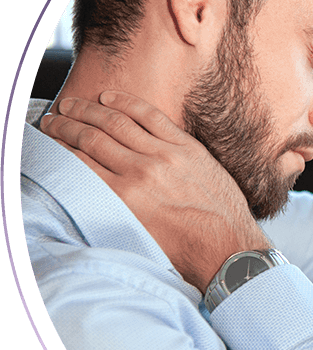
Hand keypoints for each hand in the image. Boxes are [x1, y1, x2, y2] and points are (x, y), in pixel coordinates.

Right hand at [40, 91, 271, 291]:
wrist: (227, 249)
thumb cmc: (183, 252)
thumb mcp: (136, 237)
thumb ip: (110, 210)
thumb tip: (89, 192)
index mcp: (123, 198)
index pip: (78, 163)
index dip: (58, 148)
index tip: (47, 141)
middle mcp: (140, 172)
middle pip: (91, 138)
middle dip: (66, 126)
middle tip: (52, 119)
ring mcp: (165, 155)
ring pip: (117, 123)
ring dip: (89, 110)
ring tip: (73, 104)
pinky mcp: (187, 148)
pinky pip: (152, 117)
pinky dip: (128, 103)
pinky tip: (111, 97)